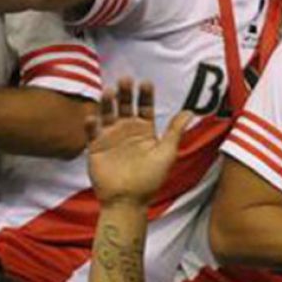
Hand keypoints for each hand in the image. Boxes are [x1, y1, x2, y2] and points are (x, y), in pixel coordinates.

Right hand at [87, 79, 191, 205]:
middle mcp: (126, 130)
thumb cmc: (150, 179)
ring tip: (109, 92)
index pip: (145, 107)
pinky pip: (91, 132)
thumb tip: (190, 112)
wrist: (128, 200)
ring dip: (107, 103)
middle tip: (125, 80)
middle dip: (125, 93)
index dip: (145, 95)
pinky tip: (93, 117)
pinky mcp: (95, 147)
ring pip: (107, 114)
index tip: (145, 83)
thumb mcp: (166, 153)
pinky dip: (91, 124)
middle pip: (124, 105)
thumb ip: (174, 132)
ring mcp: (110, 137)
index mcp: (144, 130)